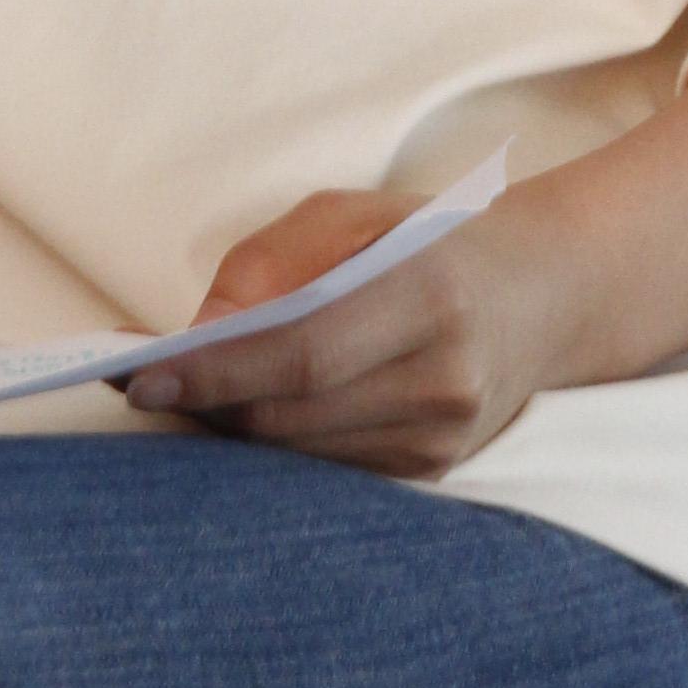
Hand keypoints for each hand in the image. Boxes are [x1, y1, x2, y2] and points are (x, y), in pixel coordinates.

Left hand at [116, 52, 687, 483]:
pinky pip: (332, 472)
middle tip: (137, 387)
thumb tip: (196, 330)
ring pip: (305, 456)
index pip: (300, 350)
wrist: (550, 293)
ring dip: (233, 433)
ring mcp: (446, 437)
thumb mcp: (354, 213)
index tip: (136, 374)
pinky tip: (241, 422)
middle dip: (207, 405)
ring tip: (179, 399)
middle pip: (294, 415)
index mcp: (429, 289)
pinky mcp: (437, 474)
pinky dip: (277, 451)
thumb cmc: (432, 237)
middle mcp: (445, 375)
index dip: (213, 371)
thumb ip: (273, 261)